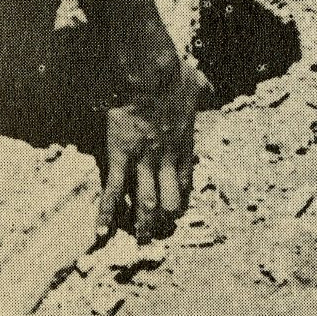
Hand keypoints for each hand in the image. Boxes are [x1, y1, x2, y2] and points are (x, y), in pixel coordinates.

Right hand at [96, 52, 211, 245]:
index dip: (180, 198)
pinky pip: (114, 190)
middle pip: (169, 198)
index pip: (185, 180)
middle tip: (160, 235)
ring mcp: (144, 159)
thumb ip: (206, 93)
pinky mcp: (121, 156)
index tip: (177, 211)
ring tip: (142, 242)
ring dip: (143, 224)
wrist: (149, 73)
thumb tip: (214, 92)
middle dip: (164, 218)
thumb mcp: (199, 84)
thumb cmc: (174, 75)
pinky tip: (102, 232)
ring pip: (145, 200)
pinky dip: (107, 212)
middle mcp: (167, 158)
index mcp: (185, 143)